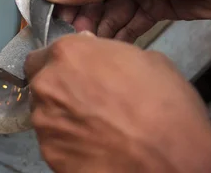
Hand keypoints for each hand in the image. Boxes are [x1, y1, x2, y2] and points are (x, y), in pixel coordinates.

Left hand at [25, 33, 210, 172]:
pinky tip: (94, 144)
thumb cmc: (165, 107)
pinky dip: (68, 141)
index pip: (46, 52)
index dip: (63, 64)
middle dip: (57, 86)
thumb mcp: (145, 60)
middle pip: (39, 80)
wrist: (171, 159)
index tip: (77, 72)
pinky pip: (53, 140)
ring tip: (95, 125)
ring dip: (62, 114)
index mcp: (68, 53)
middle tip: (85, 99)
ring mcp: (44, 120)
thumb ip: (106, 52)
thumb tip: (92, 50)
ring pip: (44, 111)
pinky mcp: (48, 151)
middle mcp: (47, 83)